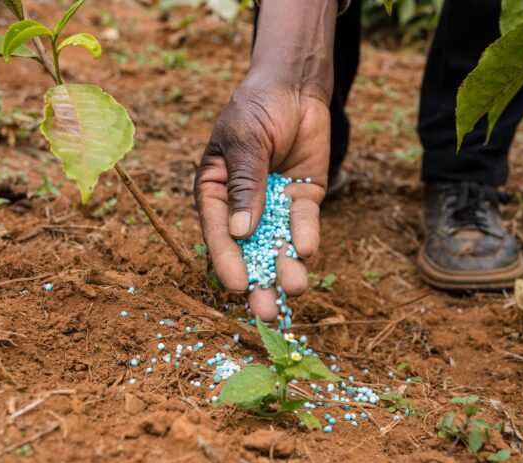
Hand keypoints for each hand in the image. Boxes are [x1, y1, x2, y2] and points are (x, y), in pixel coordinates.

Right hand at [195, 83, 329, 320]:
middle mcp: (242, 207)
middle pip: (249, 251)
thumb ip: (244, 184)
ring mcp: (273, 207)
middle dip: (259, 282)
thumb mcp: (245, 141)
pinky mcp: (301, 201)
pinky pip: (303, 224)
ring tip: (295, 288)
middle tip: (268, 313)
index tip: (237, 286)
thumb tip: (240, 232)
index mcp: (215, 193)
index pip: (218, 232)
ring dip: (285, 268)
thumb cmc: (256, 109)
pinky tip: (307, 251)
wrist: (294, 88)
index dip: (227, 260)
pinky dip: (305, 238)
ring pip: (278, 245)